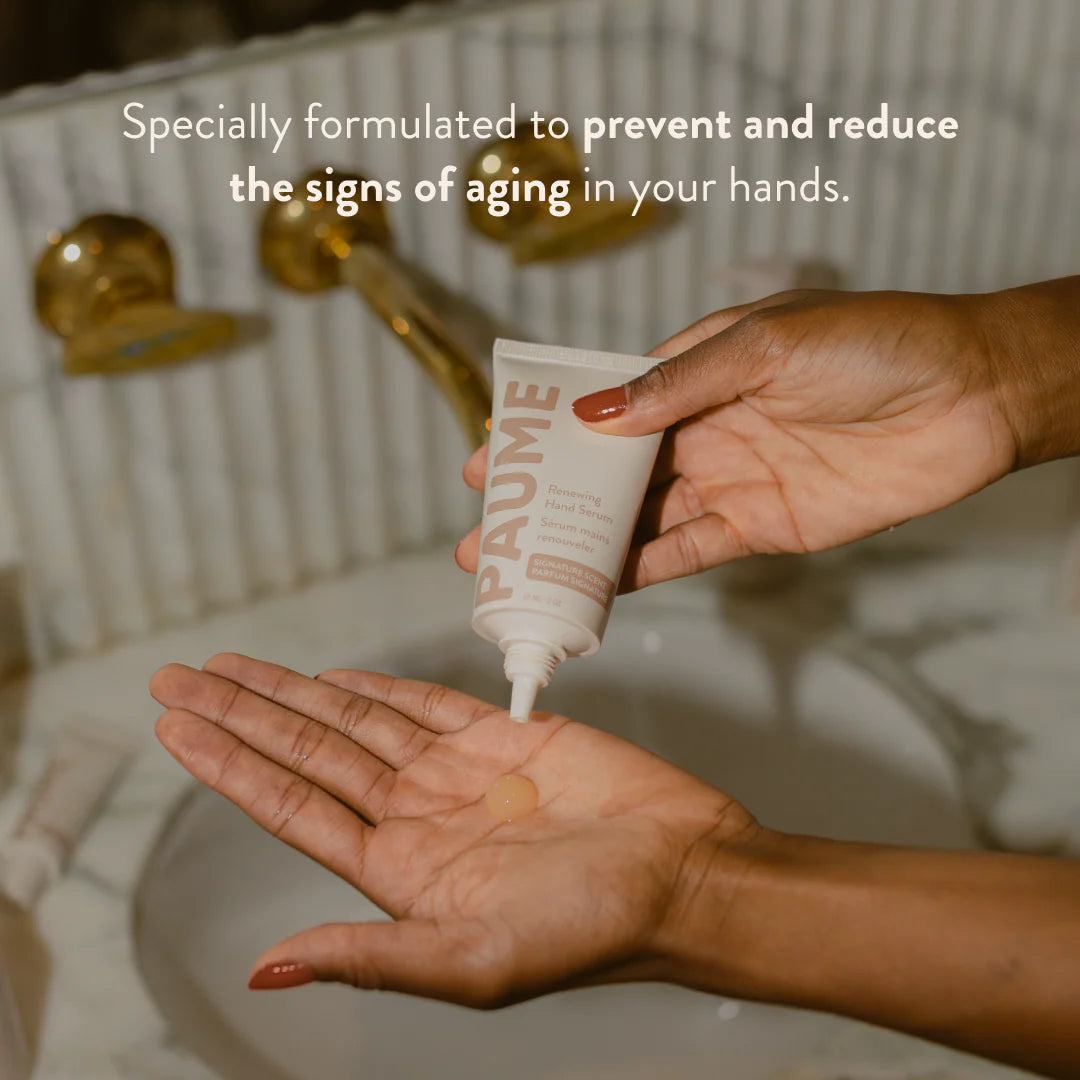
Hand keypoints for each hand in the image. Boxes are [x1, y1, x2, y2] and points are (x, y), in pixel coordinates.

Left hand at [150, 655, 755, 1004]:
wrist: (682, 873)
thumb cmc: (593, 929)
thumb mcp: (474, 961)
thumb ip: (370, 957)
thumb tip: (267, 971)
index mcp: (398, 871)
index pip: (290, 806)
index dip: (229, 765)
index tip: (176, 730)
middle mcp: (415, 817)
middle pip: (306, 752)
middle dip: (239, 713)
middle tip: (175, 679)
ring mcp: (454, 772)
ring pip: (352, 720)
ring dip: (291, 691)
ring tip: (229, 668)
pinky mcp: (500, 735)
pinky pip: (422, 703)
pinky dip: (374, 686)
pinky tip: (331, 679)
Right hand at [456, 288, 1023, 590]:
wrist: (973, 394)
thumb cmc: (875, 343)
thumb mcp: (765, 344)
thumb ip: (676, 387)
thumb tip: (591, 415)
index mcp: (695, 370)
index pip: (601, 408)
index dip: (543, 437)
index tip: (488, 461)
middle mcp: (702, 427)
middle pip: (607, 474)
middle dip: (545, 503)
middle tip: (484, 537)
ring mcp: (728, 479)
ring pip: (638, 521)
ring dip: (579, 547)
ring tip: (520, 570)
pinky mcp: (761, 526)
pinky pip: (688, 553)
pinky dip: (641, 573)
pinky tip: (594, 589)